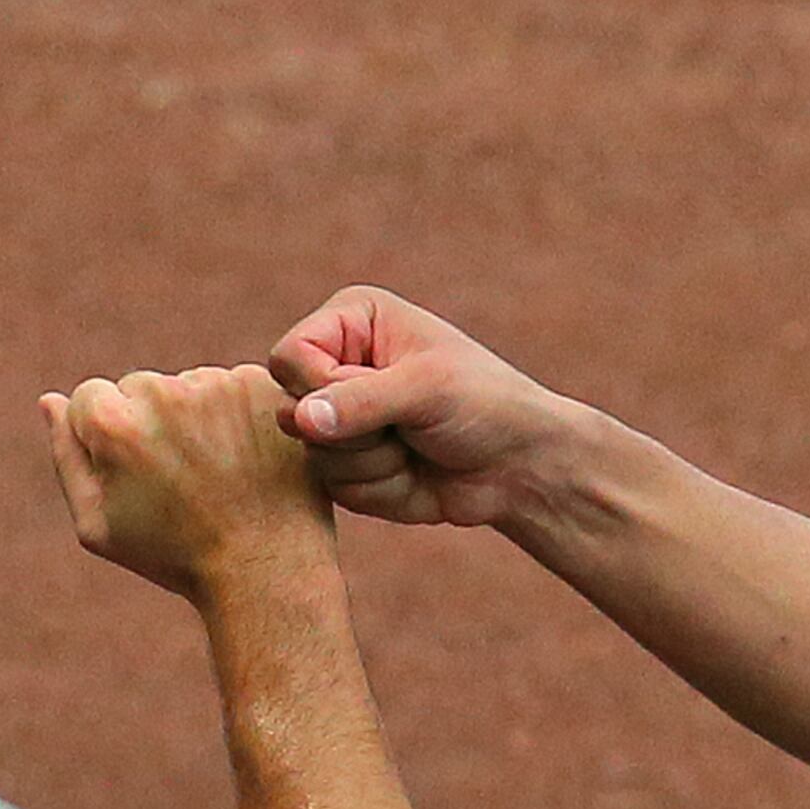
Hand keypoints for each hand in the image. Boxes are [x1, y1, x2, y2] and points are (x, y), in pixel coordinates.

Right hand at [43, 364, 335, 603]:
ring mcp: (219, 385)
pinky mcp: (264, 387)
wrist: (268, 568)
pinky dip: (241, 415)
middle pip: (141, 387)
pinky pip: (236, 387)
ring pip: (191, 385)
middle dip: (152, 421)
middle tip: (184, 478)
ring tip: (220, 473)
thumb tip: (51, 400)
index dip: (110, 439)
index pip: (91, 397)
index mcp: (113, 423)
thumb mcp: (99, 525)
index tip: (140, 474)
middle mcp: (164, 392)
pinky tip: (250, 459)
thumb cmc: (177, 555)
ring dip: (199, 416)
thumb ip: (67, 456)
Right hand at [267, 286, 583, 529]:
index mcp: (354, 321)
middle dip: (353, 430)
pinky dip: (378, 487)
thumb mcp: (426, 389)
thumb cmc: (484, 405)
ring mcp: (340, 419)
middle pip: (290, 409)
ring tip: (415, 445)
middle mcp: (338, 364)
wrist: (520, 466)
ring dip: (372, 461)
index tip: (377, 393)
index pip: (290, 356)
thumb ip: (360, 400)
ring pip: (311, 454)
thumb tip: (301, 419)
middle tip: (406, 424)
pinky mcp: (348, 464)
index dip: (321, 386)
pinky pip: (334, 487)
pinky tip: (413, 470)